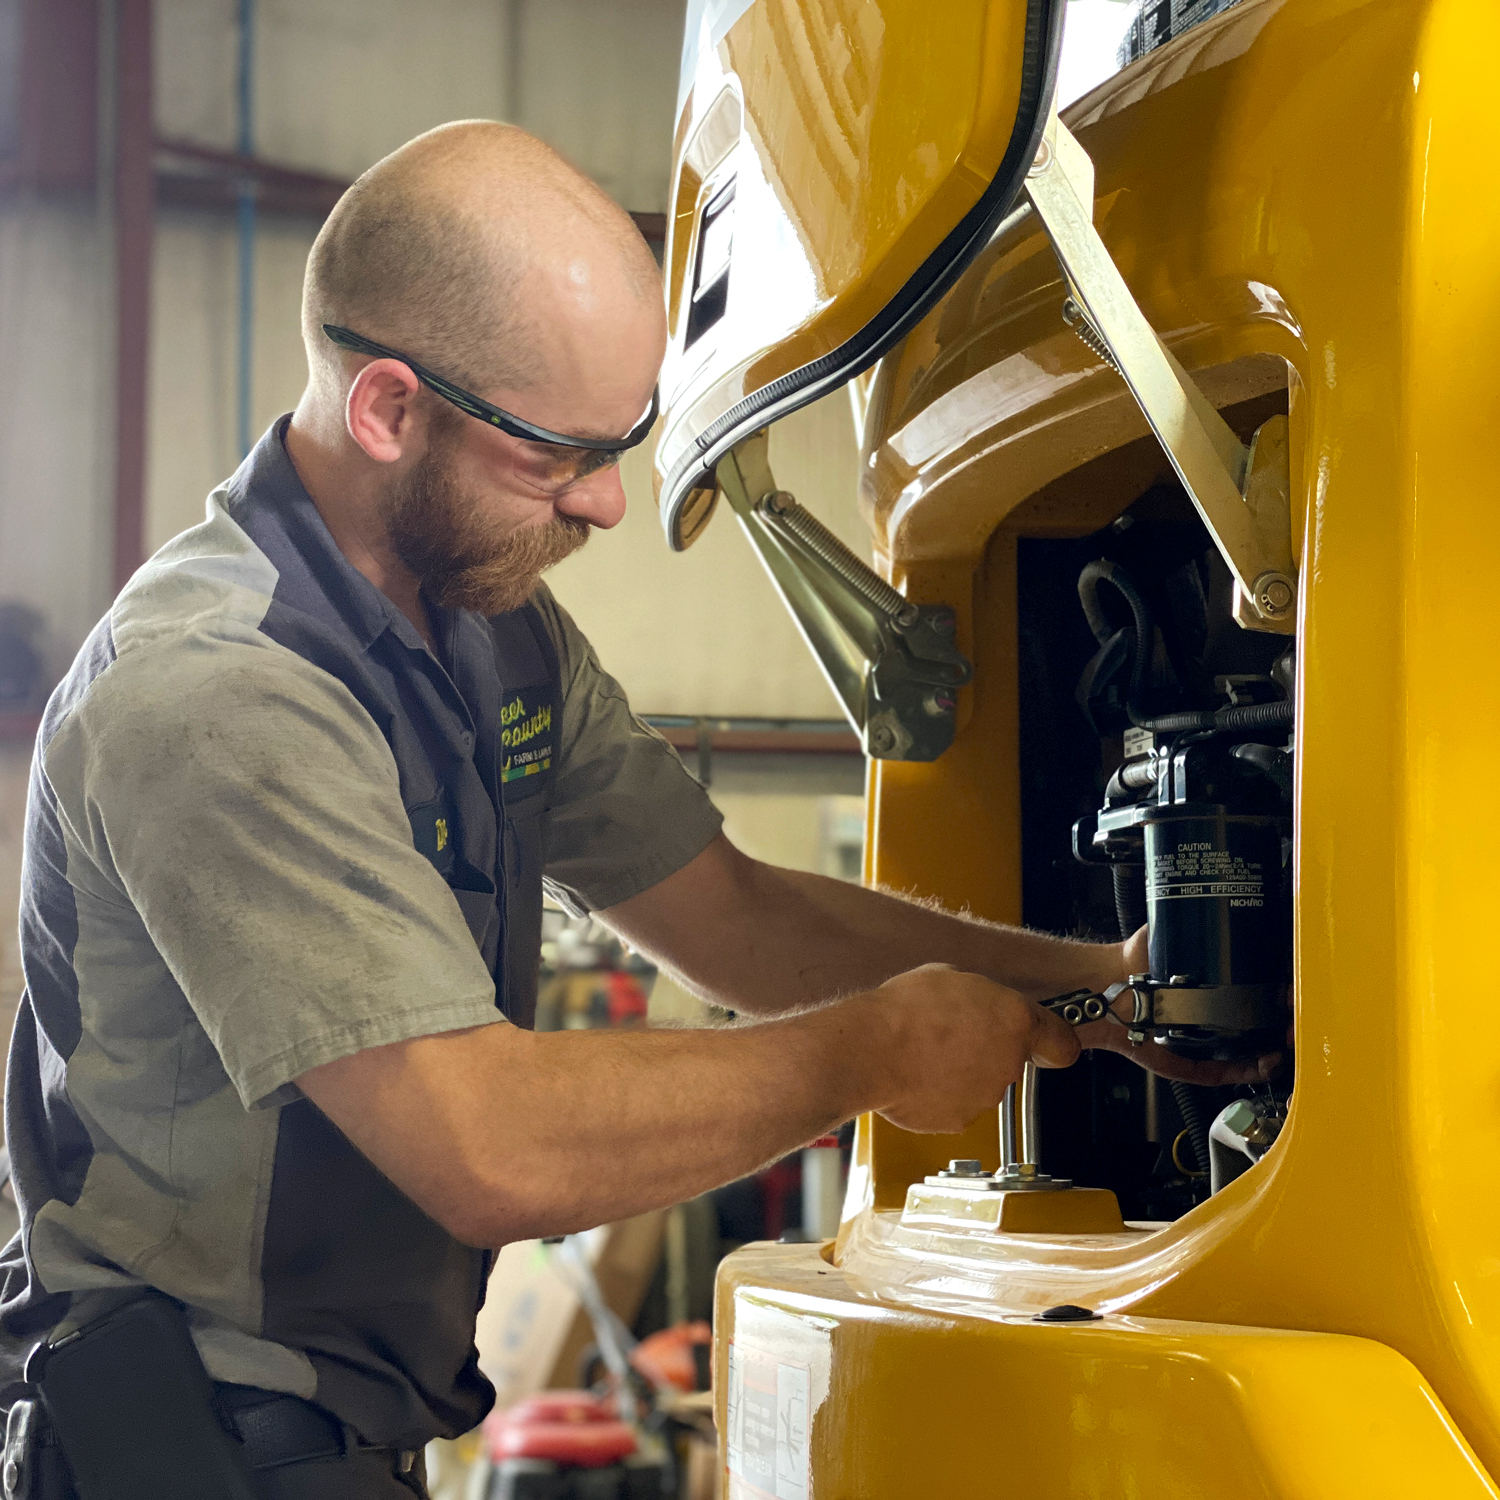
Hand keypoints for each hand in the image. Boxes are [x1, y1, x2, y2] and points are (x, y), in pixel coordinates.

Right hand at [863, 963, 1079, 1133]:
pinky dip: (939, 1094)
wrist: (872, 1049)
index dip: (1054, 1042)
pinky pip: (955, 1104)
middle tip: (952, 1034)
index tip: (1049, 1043)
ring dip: (960, 1071)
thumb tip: (974, 1003)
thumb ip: (977, 997)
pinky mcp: (960, 1120)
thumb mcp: (949, 977)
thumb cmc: (905, 1010)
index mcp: (1015, 1020)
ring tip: (925, 1054)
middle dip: (988, 1049)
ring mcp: (986, 1096)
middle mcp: (1008, 1062)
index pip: (1063, 1043)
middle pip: (1011, 1059)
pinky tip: (916, 1075)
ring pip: (981, 1083)